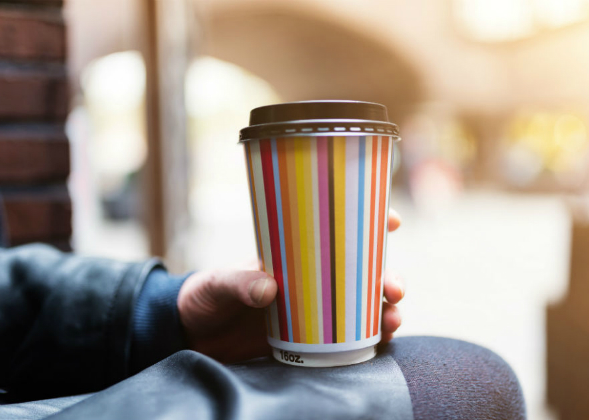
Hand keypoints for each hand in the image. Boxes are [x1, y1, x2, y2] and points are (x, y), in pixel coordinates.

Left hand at [178, 209, 404, 362]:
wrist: (194, 336)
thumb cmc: (206, 297)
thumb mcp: (217, 283)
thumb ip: (239, 282)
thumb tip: (269, 288)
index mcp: (294, 256)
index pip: (337, 232)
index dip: (370, 223)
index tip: (393, 220)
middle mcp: (312, 281)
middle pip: (363, 274)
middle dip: (388, 276)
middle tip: (394, 288)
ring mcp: (314, 311)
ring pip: (364, 306)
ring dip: (386, 310)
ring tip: (393, 320)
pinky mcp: (311, 340)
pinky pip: (349, 338)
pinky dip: (370, 339)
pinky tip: (380, 342)